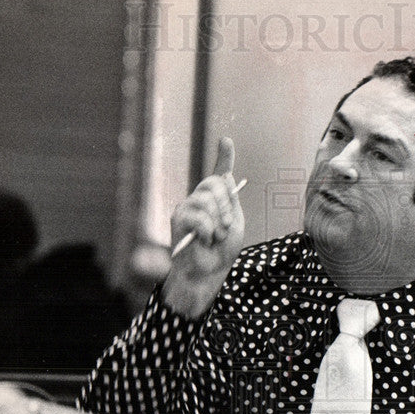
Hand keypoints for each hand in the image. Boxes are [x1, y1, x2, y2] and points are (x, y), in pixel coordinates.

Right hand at [162, 137, 244, 316]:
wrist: (209, 272)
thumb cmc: (221, 251)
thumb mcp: (234, 224)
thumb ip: (231, 201)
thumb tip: (226, 175)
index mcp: (215, 200)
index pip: (218, 174)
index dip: (223, 157)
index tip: (226, 141)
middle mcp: (199, 199)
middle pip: (215, 183)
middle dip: (227, 206)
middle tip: (225, 228)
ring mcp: (187, 207)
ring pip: (207, 199)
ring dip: (218, 223)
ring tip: (215, 237)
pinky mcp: (179, 219)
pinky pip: (200, 217)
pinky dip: (208, 232)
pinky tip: (204, 241)